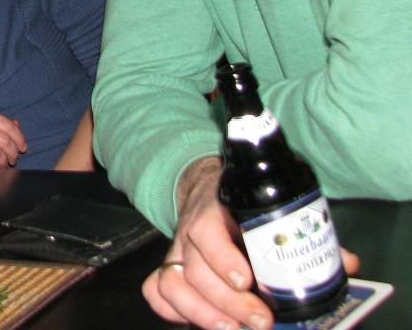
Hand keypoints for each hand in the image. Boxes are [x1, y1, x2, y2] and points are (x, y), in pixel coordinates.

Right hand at [142, 158, 360, 329]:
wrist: (207, 188)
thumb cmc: (243, 203)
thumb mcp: (271, 205)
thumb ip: (304, 233)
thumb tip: (346, 262)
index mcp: (215, 209)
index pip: (205, 231)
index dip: (222, 258)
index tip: (247, 281)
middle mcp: (190, 232)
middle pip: (194, 268)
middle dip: (227, 302)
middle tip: (259, 321)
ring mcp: (177, 251)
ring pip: (172, 283)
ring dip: (202, 313)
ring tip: (233, 329)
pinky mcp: (170, 268)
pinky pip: (157, 290)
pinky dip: (173, 310)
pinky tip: (199, 322)